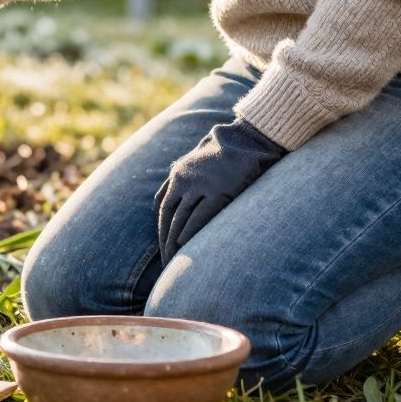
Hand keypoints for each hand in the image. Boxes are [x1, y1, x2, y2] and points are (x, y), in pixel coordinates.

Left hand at [156, 119, 285, 260]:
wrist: (245, 140)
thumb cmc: (218, 156)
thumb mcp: (189, 164)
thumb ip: (172, 183)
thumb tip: (155, 204)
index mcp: (178, 176)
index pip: (164, 208)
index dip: (162, 230)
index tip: (163, 247)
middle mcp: (186, 180)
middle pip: (171, 216)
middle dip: (167, 240)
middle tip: (167, 261)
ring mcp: (202, 185)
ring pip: (183, 217)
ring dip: (177, 240)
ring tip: (175, 259)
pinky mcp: (221, 190)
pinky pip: (202, 214)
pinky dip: (192, 229)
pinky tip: (185, 243)